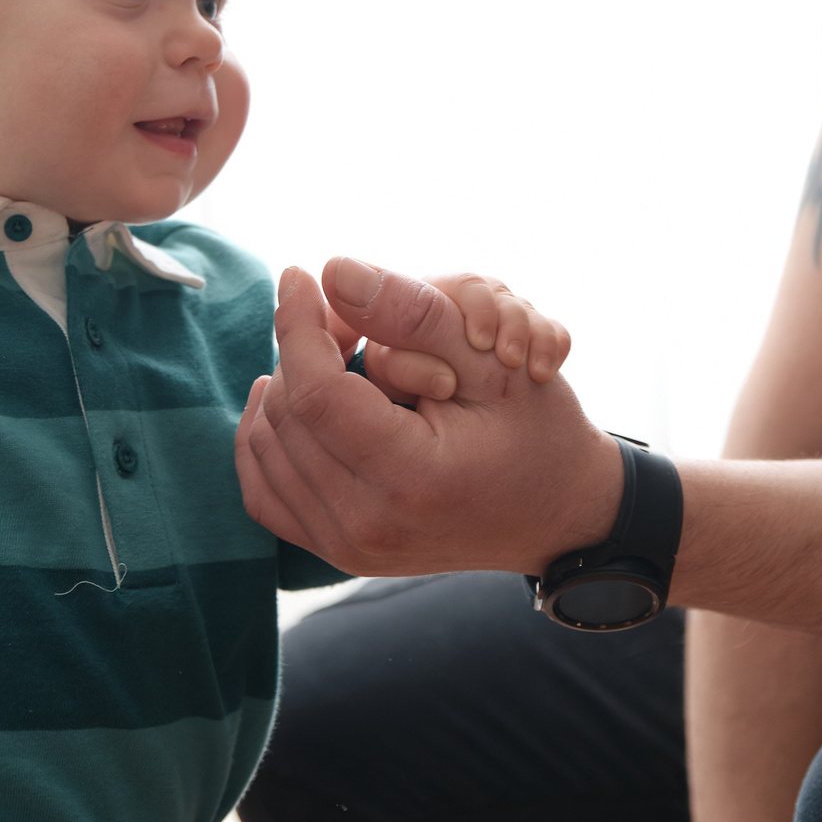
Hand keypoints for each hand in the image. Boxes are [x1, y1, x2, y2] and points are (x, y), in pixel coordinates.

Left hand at [235, 260, 621, 576]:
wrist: (557, 514)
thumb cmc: (536, 432)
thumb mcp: (493, 361)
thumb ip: (415, 312)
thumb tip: (333, 270)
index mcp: (411, 478)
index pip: (317, 394)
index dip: (297, 325)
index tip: (298, 275)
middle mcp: (368, 525)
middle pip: (289, 416)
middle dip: (300, 350)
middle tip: (342, 315)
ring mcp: (348, 547)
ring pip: (268, 449)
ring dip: (286, 387)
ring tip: (327, 352)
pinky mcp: (338, 552)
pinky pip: (265, 492)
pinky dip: (266, 440)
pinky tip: (288, 398)